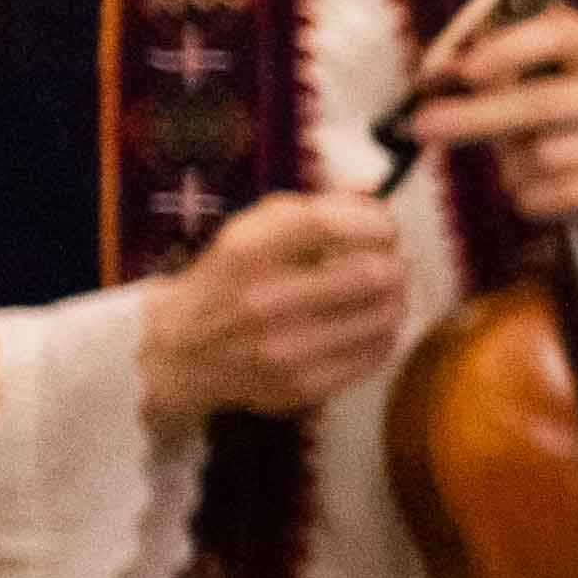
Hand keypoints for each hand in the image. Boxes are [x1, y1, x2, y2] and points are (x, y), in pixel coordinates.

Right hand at [138, 188, 411, 431]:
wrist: (181, 351)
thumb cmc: (231, 279)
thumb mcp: (250, 230)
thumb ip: (313, 208)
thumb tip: (375, 192)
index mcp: (248, 251)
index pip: (331, 226)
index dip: (376, 223)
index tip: (385, 227)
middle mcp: (263, 301)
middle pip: (371, 273)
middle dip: (395, 261)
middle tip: (392, 260)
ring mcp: (283, 349)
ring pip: (384, 314)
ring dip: (396, 297)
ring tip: (384, 292)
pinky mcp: (303, 386)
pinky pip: (377, 352)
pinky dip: (384, 332)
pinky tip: (367, 323)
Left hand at [403, 6, 577, 248]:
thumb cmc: (570, 136)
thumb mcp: (533, 101)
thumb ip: (493, 83)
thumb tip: (437, 74)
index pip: (563, 33)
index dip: (513, 48)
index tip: (466, 71)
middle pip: (549, 100)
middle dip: (479, 116)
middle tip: (425, 127)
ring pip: (550, 155)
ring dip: (515, 171)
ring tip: (517, 174)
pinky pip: (568, 193)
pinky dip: (536, 200)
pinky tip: (538, 198)